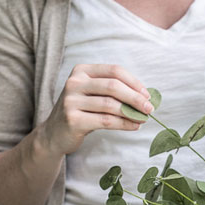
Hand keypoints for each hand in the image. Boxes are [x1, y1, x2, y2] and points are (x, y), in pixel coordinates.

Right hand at [38, 63, 152, 155]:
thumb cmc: (81, 111)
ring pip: (110, 105)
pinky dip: (123, 124)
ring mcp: (71, 101)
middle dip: (135, 97)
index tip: (147, 94)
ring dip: (131, 113)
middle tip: (149, 108)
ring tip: (143, 118)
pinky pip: (105, 121)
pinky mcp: (73, 119)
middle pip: (113, 86)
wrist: (55, 133)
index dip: (134, 82)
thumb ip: (113, 91)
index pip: (114, 71)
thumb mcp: (93, 95)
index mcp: (81, 71)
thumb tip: (145, 96)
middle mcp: (74, 82)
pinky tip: (133, 126)